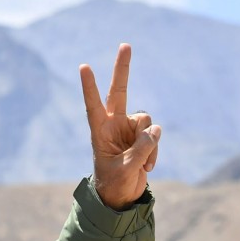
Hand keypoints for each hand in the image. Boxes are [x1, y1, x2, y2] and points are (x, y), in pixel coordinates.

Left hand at [80, 43, 161, 210]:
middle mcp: (114, 125)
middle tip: (125, 44)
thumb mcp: (126, 169)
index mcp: (99, 131)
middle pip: (120, 91)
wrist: (121, 196)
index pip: (93, 105)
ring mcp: (129, 129)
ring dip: (149, 143)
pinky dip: (154, 151)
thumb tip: (155, 128)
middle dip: (123, 69)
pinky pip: (155, 135)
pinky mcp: (143, 136)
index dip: (90, 87)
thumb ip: (141, 148)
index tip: (84, 66)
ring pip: (146, 121)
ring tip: (141, 163)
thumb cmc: (114, 184)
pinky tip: (147, 166)